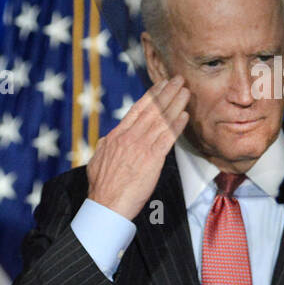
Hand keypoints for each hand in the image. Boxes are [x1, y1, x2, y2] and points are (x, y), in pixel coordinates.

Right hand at [86, 75, 189, 219]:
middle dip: (166, 93)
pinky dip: (177, 125)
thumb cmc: (102, 187)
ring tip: (185, 91)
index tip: (160, 85)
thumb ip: (105, 146)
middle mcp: (128, 137)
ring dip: (175, 104)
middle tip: (178, 80)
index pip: (136, 110)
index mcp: (115, 136)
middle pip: (151, 110)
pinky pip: (168, 138)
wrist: (106, 204)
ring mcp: (141, 147)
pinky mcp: (152, 159)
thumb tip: (109, 138)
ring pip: (161, 120)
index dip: (150, 96)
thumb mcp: (97, 160)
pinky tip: (185, 115)